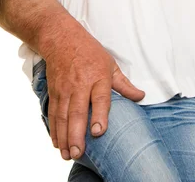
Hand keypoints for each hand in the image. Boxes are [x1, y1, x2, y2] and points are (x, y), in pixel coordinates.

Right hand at [45, 33, 144, 159]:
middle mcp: (80, 85)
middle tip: (78, 152)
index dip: (99, 115)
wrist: (62, 39)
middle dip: (76, 134)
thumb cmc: (90, 52)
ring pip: (63, 116)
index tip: (98, 132)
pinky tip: (57, 143)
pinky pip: (53, 113)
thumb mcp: (110, 64)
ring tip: (67, 154)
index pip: (99, 98)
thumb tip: (141, 96)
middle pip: (77, 112)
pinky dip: (54, 129)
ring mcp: (65, 89)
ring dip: (64, 137)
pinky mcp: (54, 92)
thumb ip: (124, 84)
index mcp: (98, 77)